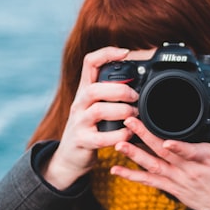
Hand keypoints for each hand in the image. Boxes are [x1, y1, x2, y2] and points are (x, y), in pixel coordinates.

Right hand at [42, 46, 139, 189]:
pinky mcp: (82, 141)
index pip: (89, 62)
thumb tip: (140, 86)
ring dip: (122, 111)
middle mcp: (79, 103)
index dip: (106, 53)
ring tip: (134, 115)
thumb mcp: (97, 106)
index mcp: (85, 90)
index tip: (125, 52)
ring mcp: (78, 122)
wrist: (69, 156)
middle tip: (135, 97)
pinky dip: (119, 135)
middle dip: (120, 90)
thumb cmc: (91, 128)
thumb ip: (111, 95)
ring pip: (98, 110)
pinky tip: (128, 134)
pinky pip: (101, 137)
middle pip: (94, 88)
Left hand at [112, 98, 209, 209]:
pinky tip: (116, 169)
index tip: (166, 141)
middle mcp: (188, 170)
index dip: (179, 147)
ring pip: (153, 167)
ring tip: (119, 144)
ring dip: (134, 156)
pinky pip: (148, 182)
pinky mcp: (168, 187)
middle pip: (164, 153)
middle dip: (145, 137)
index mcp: (205, 158)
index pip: (191, 152)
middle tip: (130, 123)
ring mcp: (176, 180)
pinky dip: (131, 176)